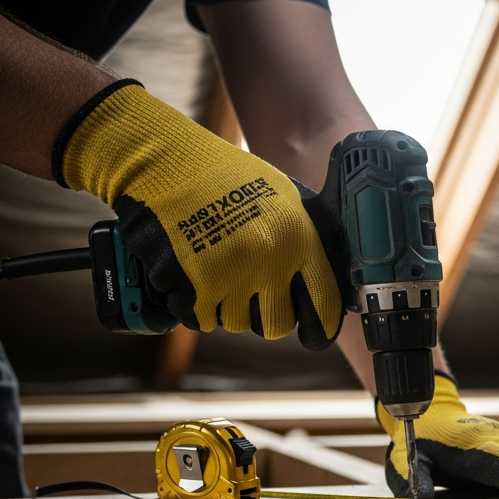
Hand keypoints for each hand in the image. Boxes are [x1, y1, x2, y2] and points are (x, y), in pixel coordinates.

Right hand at [56, 80, 341, 347]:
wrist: (167, 164)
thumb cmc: (228, 177)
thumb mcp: (285, 195)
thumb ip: (309, 233)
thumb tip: (331, 273)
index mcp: (300, 238)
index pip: (325, 302)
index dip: (323, 324)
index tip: (317, 333)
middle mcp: (271, 261)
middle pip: (278, 325)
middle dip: (267, 316)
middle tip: (255, 297)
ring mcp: (233, 276)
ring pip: (238, 323)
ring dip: (229, 309)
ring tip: (221, 276)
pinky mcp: (196, 286)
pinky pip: (203, 320)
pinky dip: (198, 308)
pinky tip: (196, 282)